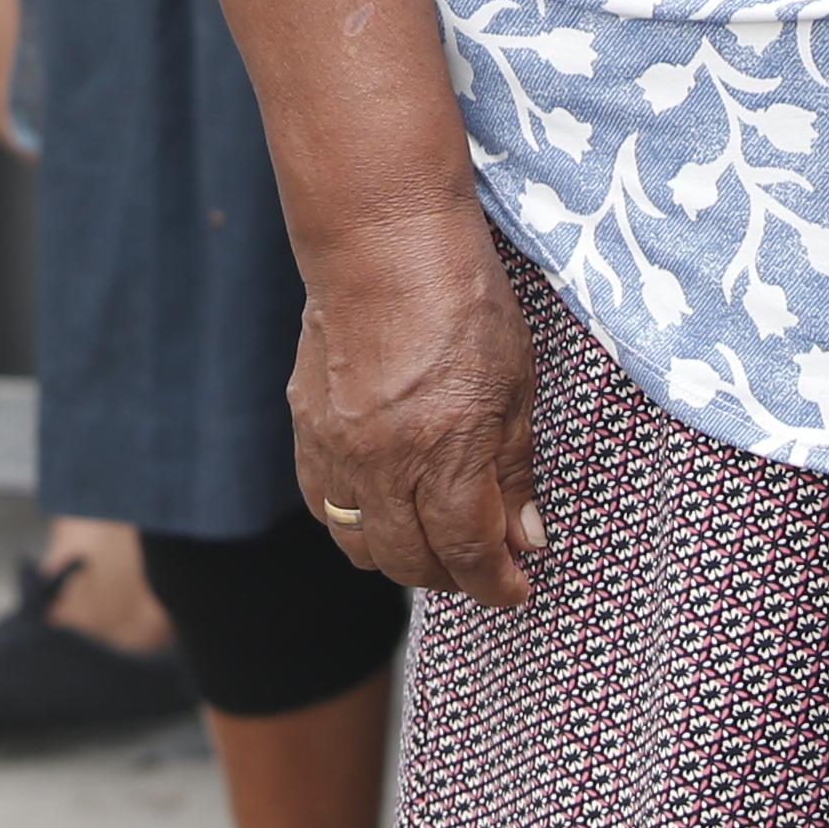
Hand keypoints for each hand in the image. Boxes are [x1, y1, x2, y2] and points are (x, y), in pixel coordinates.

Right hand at [290, 217, 543, 604]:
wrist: (381, 240)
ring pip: (361, 545)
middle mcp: (385, 463)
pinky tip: (383, 501)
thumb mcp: (515, 383)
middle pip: (412, 562)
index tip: (514, 587)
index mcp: (446, 451)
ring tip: (433, 536)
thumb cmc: (461, 298)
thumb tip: (523, 537)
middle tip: (480, 561)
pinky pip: (323, 504)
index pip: (469, 554)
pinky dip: (355, 520)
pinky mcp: (305, 428)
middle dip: (453, 576)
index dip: (496, 584)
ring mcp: (337, 449)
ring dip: (402, 555)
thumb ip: (514, 468)